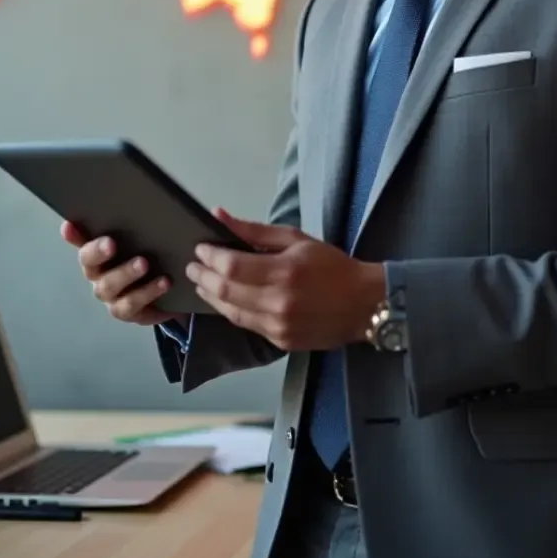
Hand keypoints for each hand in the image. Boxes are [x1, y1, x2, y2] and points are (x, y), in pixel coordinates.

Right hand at [60, 221, 183, 327]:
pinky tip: (163, 282)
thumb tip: (146, 199)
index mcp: (99, 253)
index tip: (69, 226)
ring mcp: (110, 295)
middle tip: (111, 243)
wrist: (172, 292)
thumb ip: (139, 225)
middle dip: (97, 252)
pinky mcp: (127, 311)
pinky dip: (147, 292)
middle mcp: (98, 274)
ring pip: (108, 286)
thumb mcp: (147, 239)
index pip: (81, 240)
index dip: (73, 235)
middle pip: (89, 264)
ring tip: (143, 263)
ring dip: (125, 273)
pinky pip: (130, 304)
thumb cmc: (152, 258)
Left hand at [185, 208, 385, 351]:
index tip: (200, 247)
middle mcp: (277, 302)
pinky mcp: (279, 341)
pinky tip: (223, 299)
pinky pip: (245, 324)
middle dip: (202, 276)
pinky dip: (229, 310)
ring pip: (230, 312)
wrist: (364, 304)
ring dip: (210, 295)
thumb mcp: (296, 239)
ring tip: (201, 282)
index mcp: (284, 272)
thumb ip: (255, 231)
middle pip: (225, 290)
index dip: (210, 256)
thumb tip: (220, 216)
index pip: (231, 266)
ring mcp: (277, 325)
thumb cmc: (332, 266)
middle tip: (193, 265)